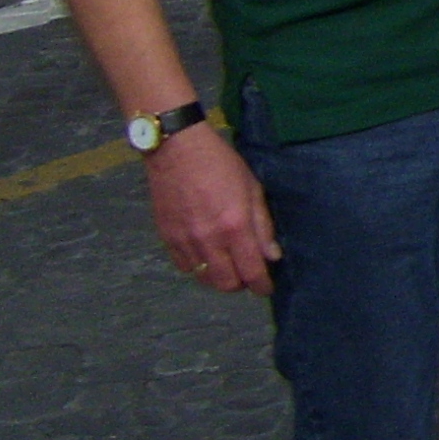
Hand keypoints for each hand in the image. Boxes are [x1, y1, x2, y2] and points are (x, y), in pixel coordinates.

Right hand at [147, 125, 278, 294]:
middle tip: (248, 274)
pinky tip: (206, 255)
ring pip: (203, 278)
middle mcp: (208, 240)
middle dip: (241, 284)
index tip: (267, 288)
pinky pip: (184, 267)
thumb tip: (272, 256)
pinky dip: (197, 267)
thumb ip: (262, 225)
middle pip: (226, 283)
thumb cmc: (221, 164)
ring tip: (228, 265)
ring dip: (219, 277)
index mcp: (234, 227)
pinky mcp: (166, 238)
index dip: (262, 285)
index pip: (251, 272)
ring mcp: (184, 241)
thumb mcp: (253, 189)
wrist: (177, 150)